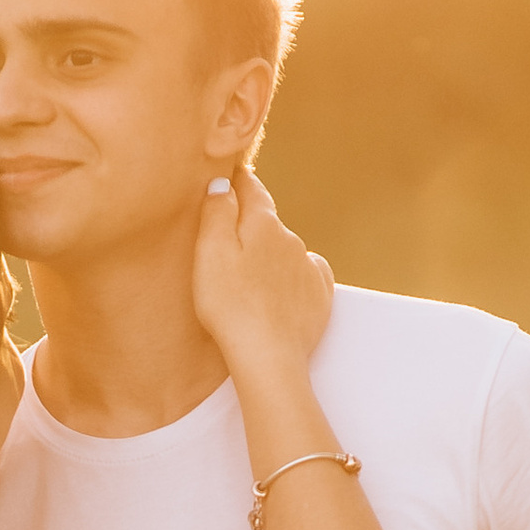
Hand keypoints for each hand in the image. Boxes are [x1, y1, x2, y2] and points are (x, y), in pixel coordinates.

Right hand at [191, 166, 333, 382]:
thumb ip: (217, 212)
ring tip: (249, 278)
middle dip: (250, 225)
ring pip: (285, 250)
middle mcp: (291, 238)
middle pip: (267, 222)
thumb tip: (223, 183)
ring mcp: (308, 267)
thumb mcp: (210, 252)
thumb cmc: (230, 305)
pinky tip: (280, 291)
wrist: (268, 356)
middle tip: (229, 239)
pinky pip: (305, 275)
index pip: (250, 188)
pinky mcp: (319, 295)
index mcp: (263, 223)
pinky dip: (292, 278)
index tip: (229, 172)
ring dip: (269, 255)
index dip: (237, 179)